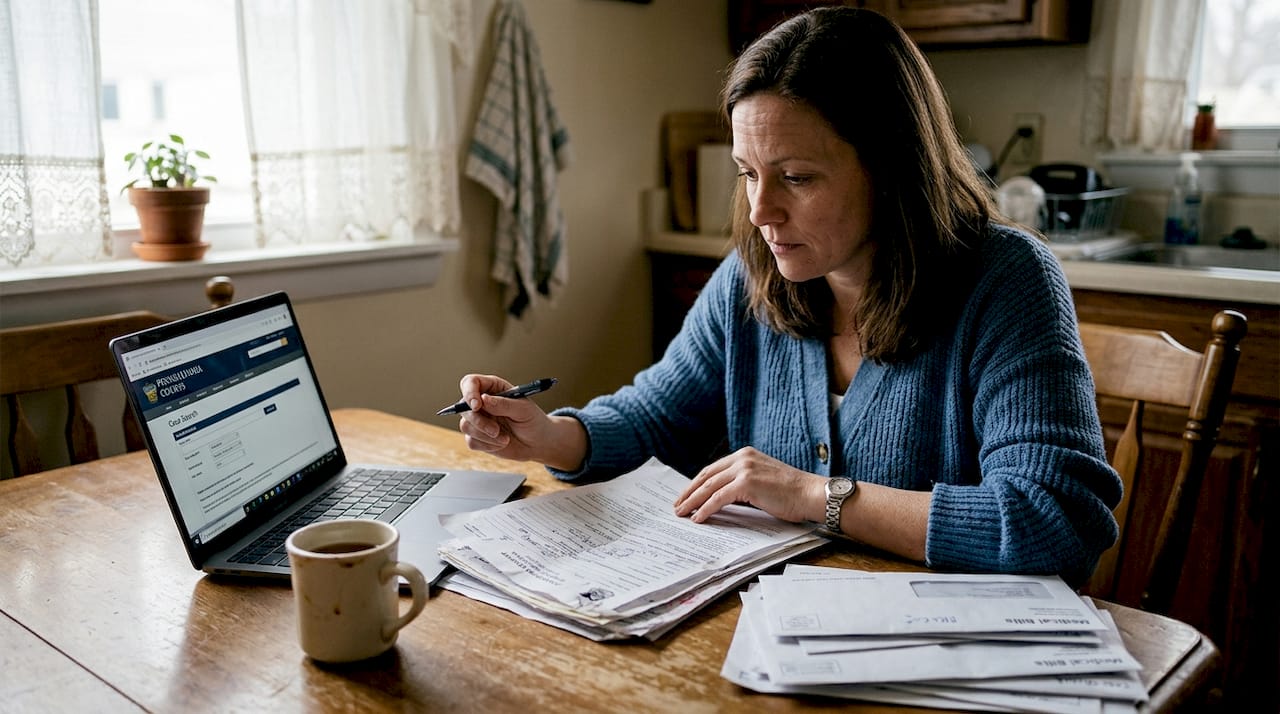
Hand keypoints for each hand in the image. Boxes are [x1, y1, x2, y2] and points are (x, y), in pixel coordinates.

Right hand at [454, 374, 586, 470]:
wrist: (537, 442)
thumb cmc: (533, 420)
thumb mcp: (523, 409)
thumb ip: (504, 404)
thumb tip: (484, 399)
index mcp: (492, 388)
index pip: (470, 383)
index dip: (469, 392)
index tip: (477, 405)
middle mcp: (481, 402)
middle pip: (464, 407)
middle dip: (479, 422)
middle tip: (496, 431)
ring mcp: (477, 420)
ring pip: (466, 426)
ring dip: (485, 435)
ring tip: (505, 438)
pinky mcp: (477, 437)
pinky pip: (472, 441)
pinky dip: (488, 445)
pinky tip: (502, 443)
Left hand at [673, 447, 824, 523]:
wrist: (810, 493)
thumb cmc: (791, 493)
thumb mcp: (762, 481)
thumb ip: (742, 484)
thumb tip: (721, 499)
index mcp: (745, 455)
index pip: (713, 469)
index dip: (697, 484)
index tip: (686, 496)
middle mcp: (742, 458)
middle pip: (706, 476)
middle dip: (689, 492)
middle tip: (677, 506)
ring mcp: (744, 468)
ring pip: (709, 487)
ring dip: (693, 501)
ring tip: (682, 513)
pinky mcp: (747, 483)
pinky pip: (719, 498)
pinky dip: (706, 508)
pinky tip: (698, 518)